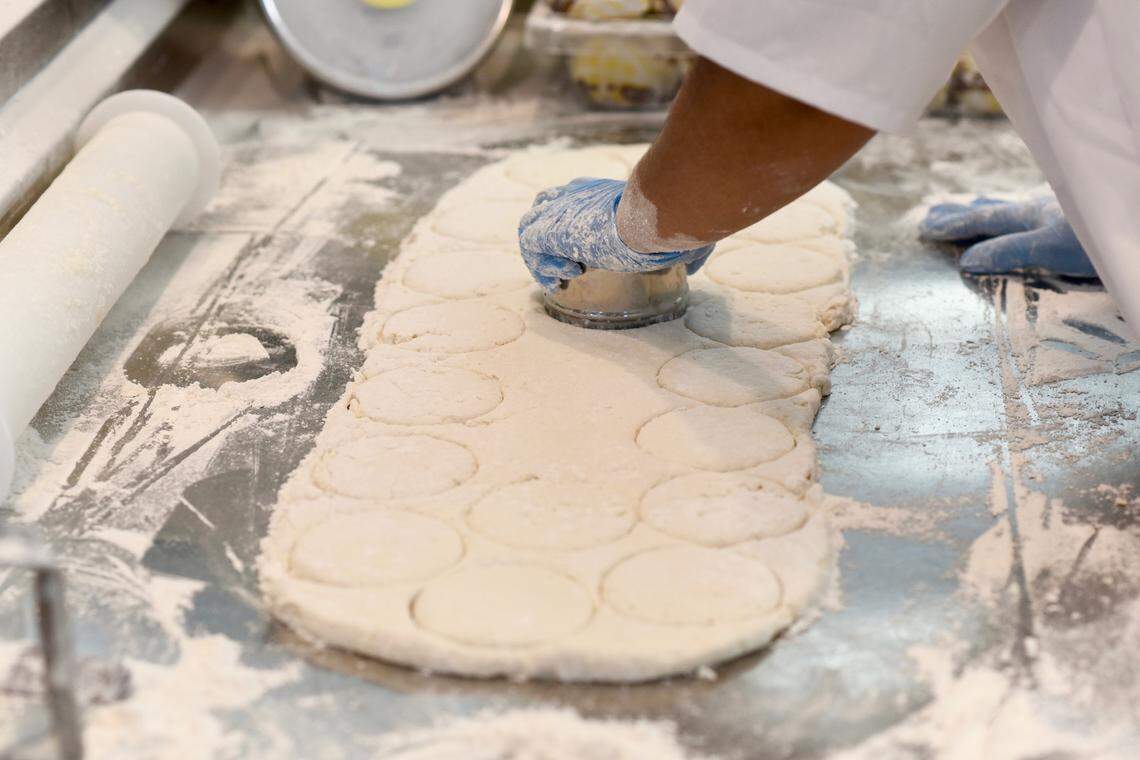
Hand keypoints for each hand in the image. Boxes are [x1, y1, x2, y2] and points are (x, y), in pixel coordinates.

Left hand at [517, 178, 714, 291]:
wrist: (658, 214)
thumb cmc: (674, 220)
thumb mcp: (683, 234)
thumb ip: (688, 248)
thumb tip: (697, 266)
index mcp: (599, 191)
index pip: (569, 197)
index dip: (571, 225)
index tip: (583, 257)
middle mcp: (575, 194)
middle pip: (543, 207)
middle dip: (549, 239)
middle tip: (571, 266)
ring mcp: (560, 211)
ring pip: (531, 229)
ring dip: (546, 257)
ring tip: (570, 274)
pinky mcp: (549, 230)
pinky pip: (530, 246)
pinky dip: (544, 266)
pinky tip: (569, 274)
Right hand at [919, 196, 1096, 277]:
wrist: (1135, 212)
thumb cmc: (1102, 238)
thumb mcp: (1050, 249)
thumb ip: (1009, 252)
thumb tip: (965, 261)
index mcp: (1029, 217)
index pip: (982, 221)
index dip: (954, 226)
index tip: (924, 228)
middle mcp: (1042, 207)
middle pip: (993, 209)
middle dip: (963, 213)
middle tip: (932, 212)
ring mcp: (1061, 207)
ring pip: (1016, 205)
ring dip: (991, 208)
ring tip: (974, 205)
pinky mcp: (1081, 211)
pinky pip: (1035, 207)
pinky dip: (1018, 210)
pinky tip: (1030, 210)